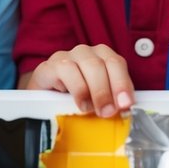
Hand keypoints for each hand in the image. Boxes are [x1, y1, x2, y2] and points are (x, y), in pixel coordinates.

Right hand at [18, 44, 134, 116]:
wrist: (42, 99)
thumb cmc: (74, 100)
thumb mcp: (95, 101)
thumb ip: (111, 102)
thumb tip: (126, 114)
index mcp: (102, 58)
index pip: (117, 63)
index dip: (123, 83)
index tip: (126, 104)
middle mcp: (86, 53)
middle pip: (104, 63)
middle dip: (109, 90)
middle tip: (108, 112)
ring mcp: (68, 56)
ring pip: (88, 64)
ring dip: (95, 90)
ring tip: (93, 110)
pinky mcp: (50, 65)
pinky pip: (67, 70)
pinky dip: (77, 88)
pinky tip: (80, 104)